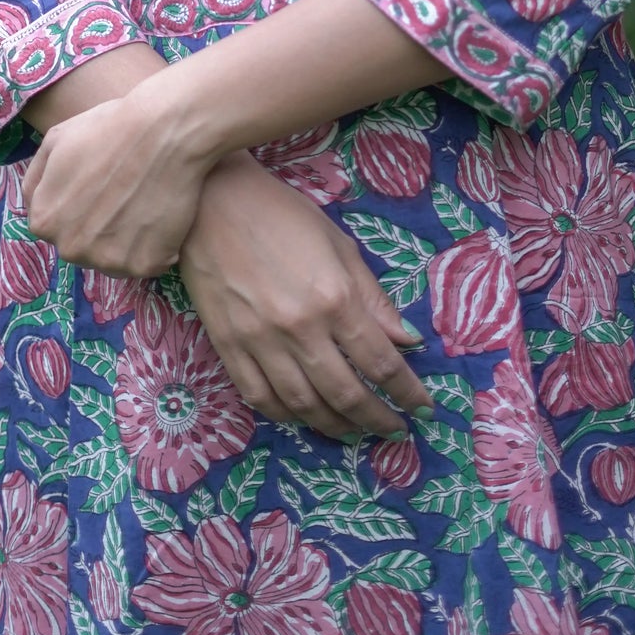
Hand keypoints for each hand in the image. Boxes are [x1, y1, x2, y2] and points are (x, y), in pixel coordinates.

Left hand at [21, 90, 212, 276]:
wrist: (163, 130)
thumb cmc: (108, 129)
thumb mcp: (55, 140)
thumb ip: (35, 180)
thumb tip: (33, 206)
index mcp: (45, 222)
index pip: (54, 225)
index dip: (76, 204)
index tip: (97, 186)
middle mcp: (71, 249)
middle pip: (82, 246)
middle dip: (97, 227)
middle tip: (121, 195)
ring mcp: (108, 261)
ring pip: (112, 260)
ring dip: (124, 242)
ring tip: (141, 205)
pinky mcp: (145, 265)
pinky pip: (145, 263)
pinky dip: (154, 247)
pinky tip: (160, 216)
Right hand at [177, 152, 434, 441]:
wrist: (211, 202)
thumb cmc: (282, 214)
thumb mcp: (338, 245)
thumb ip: (372, 297)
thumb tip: (406, 341)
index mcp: (334, 298)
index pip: (381, 362)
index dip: (407, 392)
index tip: (423, 409)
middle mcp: (300, 328)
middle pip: (346, 394)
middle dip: (377, 419)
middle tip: (393, 430)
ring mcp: (260, 342)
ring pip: (304, 405)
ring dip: (335, 427)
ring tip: (354, 432)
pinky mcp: (228, 347)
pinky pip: (260, 398)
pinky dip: (287, 416)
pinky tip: (304, 417)